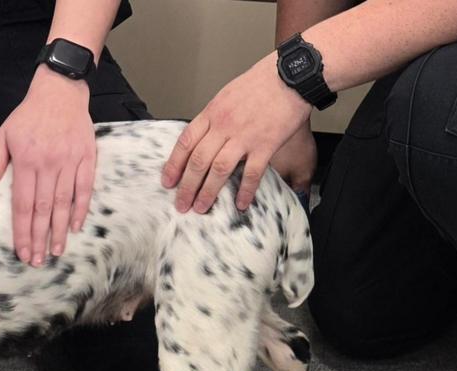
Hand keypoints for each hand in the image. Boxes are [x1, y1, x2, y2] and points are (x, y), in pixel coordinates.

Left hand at [0, 67, 95, 265]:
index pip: (23, 204)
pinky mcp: (86, 158)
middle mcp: (48, 163)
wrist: (60, 90)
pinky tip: (75, 226)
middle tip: (38, 260)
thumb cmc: (29, 114)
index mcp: (26, 160)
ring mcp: (69, 161)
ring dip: (60, 230)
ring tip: (57, 251)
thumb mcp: (4, 133)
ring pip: (64, 203)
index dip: (23, 230)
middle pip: (43, 209)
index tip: (22, 251)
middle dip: (40, 238)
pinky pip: (84, 188)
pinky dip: (81, 209)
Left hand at [162, 54, 311, 212]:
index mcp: (212, 113)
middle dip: (187, 186)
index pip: (186, 142)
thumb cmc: (261, 83)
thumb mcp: (227, 95)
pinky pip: (252, 173)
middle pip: (198, 161)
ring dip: (208, 192)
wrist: (289, 76)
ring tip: (201, 208)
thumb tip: (206, 137)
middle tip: (181, 204)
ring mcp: (244, 136)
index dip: (174, 164)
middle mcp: (224, 126)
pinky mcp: (265, 144)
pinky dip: (245, 191)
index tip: (168, 181)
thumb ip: (215, 117)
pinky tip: (241, 204)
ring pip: (219, 170)